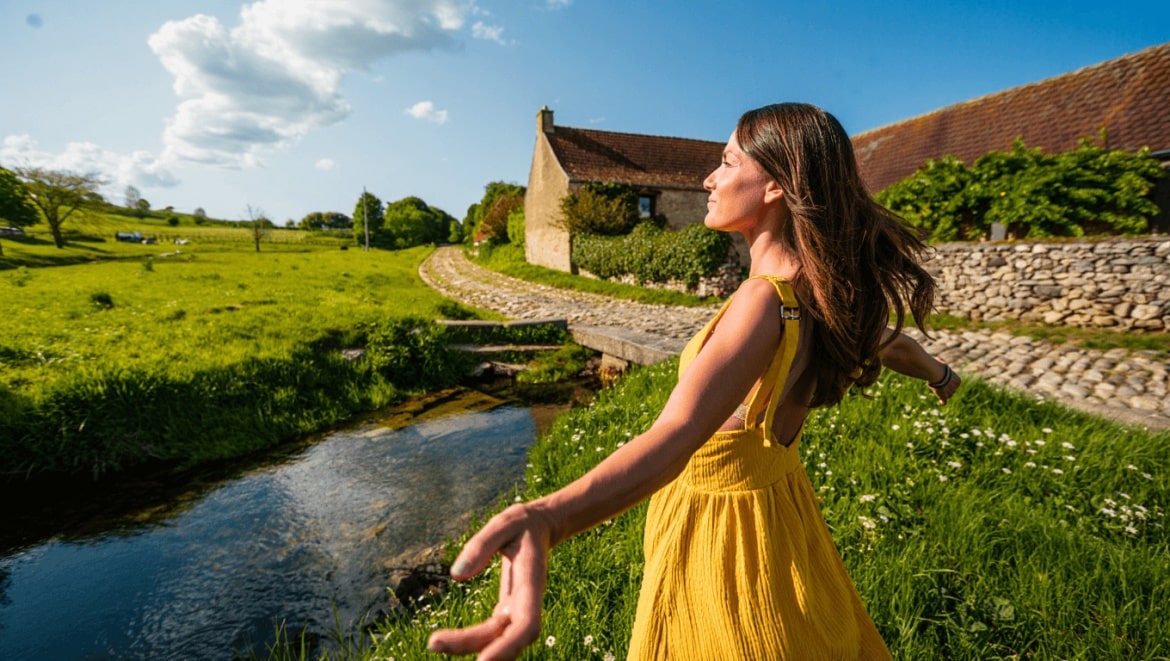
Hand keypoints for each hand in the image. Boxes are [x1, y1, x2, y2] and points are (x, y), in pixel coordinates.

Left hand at [428, 504, 551, 659]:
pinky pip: (491, 633)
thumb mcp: (502, 524)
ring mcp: (518, 609)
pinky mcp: (507, 610)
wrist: (539, 527)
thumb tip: (456, 575)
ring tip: (435, 642)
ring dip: (468, 646)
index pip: (527, 624)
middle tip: (434, 643)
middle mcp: (528, 602)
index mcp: (532, 582)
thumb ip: (480, 545)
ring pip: (497, 639)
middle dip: (475, 646)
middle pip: (508, 637)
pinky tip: (446, 641)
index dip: (508, 647)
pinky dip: (470, 640)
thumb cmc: (521, 524)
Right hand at [928, 359, 959, 405]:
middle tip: (937, 383)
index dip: (947, 382)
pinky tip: (941, 403)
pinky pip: (944, 402)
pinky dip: (942, 402)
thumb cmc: (938, 366)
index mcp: (957, 380)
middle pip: (950, 390)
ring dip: (941, 393)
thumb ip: (941, 362)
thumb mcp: (941, 362)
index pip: (953, 384)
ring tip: (935, 387)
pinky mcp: (944, 397)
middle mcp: (955, 387)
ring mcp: (950, 393)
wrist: (936, 372)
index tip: (941, 379)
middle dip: (944, 388)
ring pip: (946, 395)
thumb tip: (940, 359)